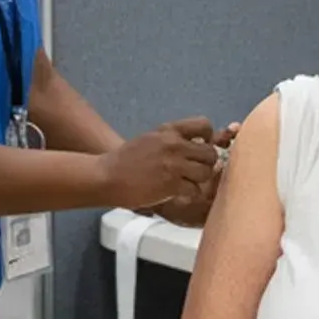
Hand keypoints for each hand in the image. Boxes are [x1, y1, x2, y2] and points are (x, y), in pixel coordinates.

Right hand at [97, 117, 217, 212]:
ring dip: (199, 180)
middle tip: (195, 171)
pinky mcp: (171, 184)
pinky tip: (179, 193)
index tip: (201, 147)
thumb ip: (173, 139)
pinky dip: (190, 193)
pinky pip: (195, 189)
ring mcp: (173, 164)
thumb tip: (197, 146)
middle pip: (210, 153)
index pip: (204, 125)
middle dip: (206, 164)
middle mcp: (174, 144)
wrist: (109, 176)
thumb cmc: (128, 159)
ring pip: (206, 172)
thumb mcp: (152, 138)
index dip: (208, 139)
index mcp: (169, 130)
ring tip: (187, 182)